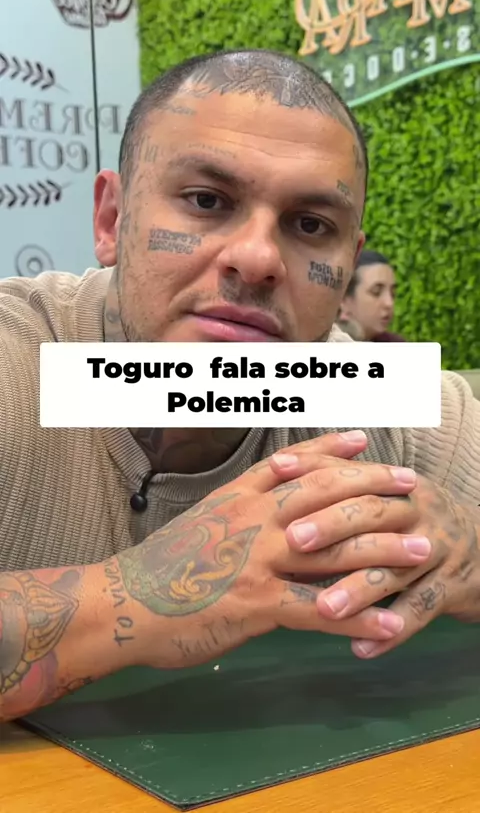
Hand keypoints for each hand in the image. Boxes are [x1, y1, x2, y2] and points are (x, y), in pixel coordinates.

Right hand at [116, 431, 422, 668]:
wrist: (120, 601)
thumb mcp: (199, 520)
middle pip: (324, 496)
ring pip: (332, 550)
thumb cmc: (158, 567)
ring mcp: (258, 560)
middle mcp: (254, 521)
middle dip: (373, 488)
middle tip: (411, 484)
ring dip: (383, 551)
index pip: (292, 465)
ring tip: (422, 550)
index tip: (363, 440)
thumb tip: (270, 492)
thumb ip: (238, 504)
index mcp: (238, 499)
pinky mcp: (257, 603)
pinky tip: (390, 623)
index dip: (330, 450)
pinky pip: (319, 611)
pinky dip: (359, 618)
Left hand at [284, 473, 479, 658]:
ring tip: (324, 608)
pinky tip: (361, 648)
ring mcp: (438, 550)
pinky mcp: (453, 588)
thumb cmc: (413, 520)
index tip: (277, 476)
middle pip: (373, 514)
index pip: (353, 474)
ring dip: (359, 590)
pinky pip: (421, 610)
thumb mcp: (383, 493)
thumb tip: (276, 463)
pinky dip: (392, 631)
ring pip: (395, 569)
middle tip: (293, 541)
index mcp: (395, 485)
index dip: (316, 474)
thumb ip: (334, 477)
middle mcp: (418, 511)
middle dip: (331, 526)